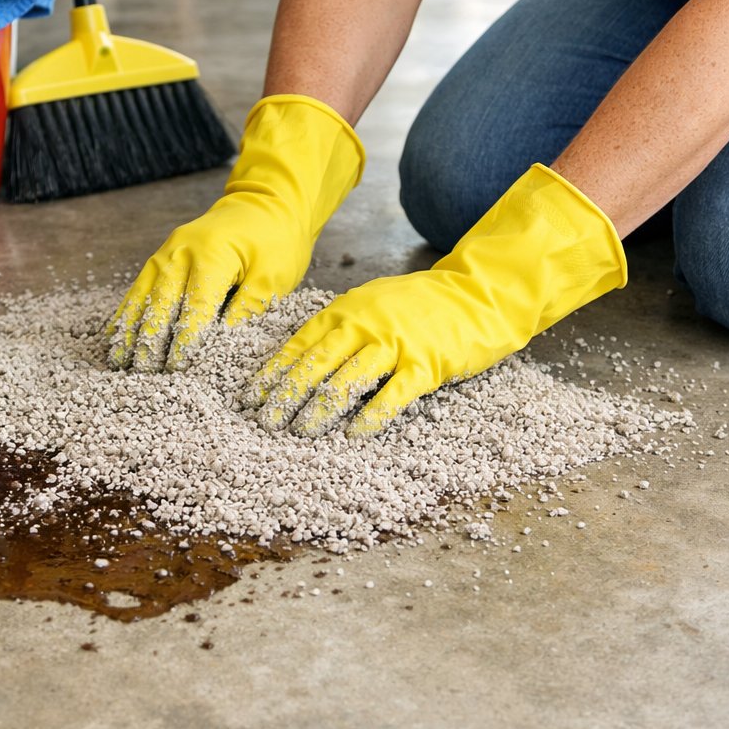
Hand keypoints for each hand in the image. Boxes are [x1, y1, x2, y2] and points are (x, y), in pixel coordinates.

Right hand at [108, 95, 364, 370]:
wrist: (267, 201)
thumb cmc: (276, 240)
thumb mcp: (274, 275)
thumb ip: (248, 308)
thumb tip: (225, 346)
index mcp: (211, 255)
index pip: (194, 307)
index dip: (185, 341)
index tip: (178, 371)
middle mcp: (180, 252)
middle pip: (159, 304)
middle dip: (150, 342)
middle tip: (143, 377)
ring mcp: (166, 252)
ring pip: (141, 298)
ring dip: (130, 331)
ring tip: (119, 363)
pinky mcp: (162, 257)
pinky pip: (139, 289)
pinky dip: (127, 313)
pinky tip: (115, 336)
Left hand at [245, 164, 626, 435]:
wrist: (478, 293)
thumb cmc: (420, 305)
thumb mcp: (370, 304)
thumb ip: (338, 327)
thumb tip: (298, 361)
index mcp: (347, 311)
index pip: (299, 344)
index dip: (272, 372)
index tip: (250, 397)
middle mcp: (365, 324)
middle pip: (315, 364)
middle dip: (286, 395)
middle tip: (265, 422)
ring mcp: (396, 344)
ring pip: (347, 379)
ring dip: (320, 408)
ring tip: (299, 432)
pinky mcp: (427, 364)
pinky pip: (393, 394)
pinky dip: (372, 415)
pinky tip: (354, 434)